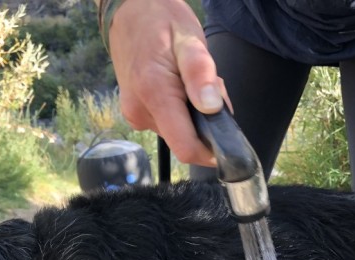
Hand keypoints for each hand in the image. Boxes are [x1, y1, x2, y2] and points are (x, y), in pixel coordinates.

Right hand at [109, 0, 224, 164]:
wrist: (128, 9)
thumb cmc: (160, 20)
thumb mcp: (189, 39)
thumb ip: (201, 74)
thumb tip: (212, 109)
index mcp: (154, 95)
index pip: (186, 148)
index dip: (210, 151)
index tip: (226, 139)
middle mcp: (140, 112)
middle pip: (186, 139)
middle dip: (204, 122)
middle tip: (206, 87)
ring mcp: (136, 115)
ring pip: (178, 131)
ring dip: (193, 114)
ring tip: (189, 80)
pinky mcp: (136, 113)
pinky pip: (168, 122)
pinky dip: (180, 109)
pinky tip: (177, 85)